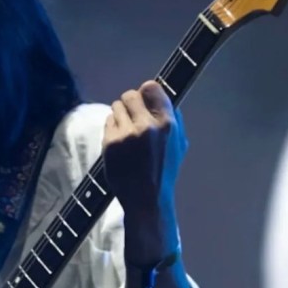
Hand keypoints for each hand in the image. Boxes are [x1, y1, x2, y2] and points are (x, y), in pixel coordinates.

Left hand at [102, 80, 186, 223]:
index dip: (146, 91)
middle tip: (132, 114)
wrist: (146, 199)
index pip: (151, 88)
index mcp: (167, 124)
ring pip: (116, 107)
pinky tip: (119, 141)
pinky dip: (112, 128)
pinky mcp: (110, 143)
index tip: (144, 98)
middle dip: (130, 103)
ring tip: (126, 131)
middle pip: (130, 95)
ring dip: (120, 115)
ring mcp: (126, 134)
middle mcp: (146, 126)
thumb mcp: (179, 144)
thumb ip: (173, 119)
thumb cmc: (164, 172)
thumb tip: (160, 95)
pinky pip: (108, 122)